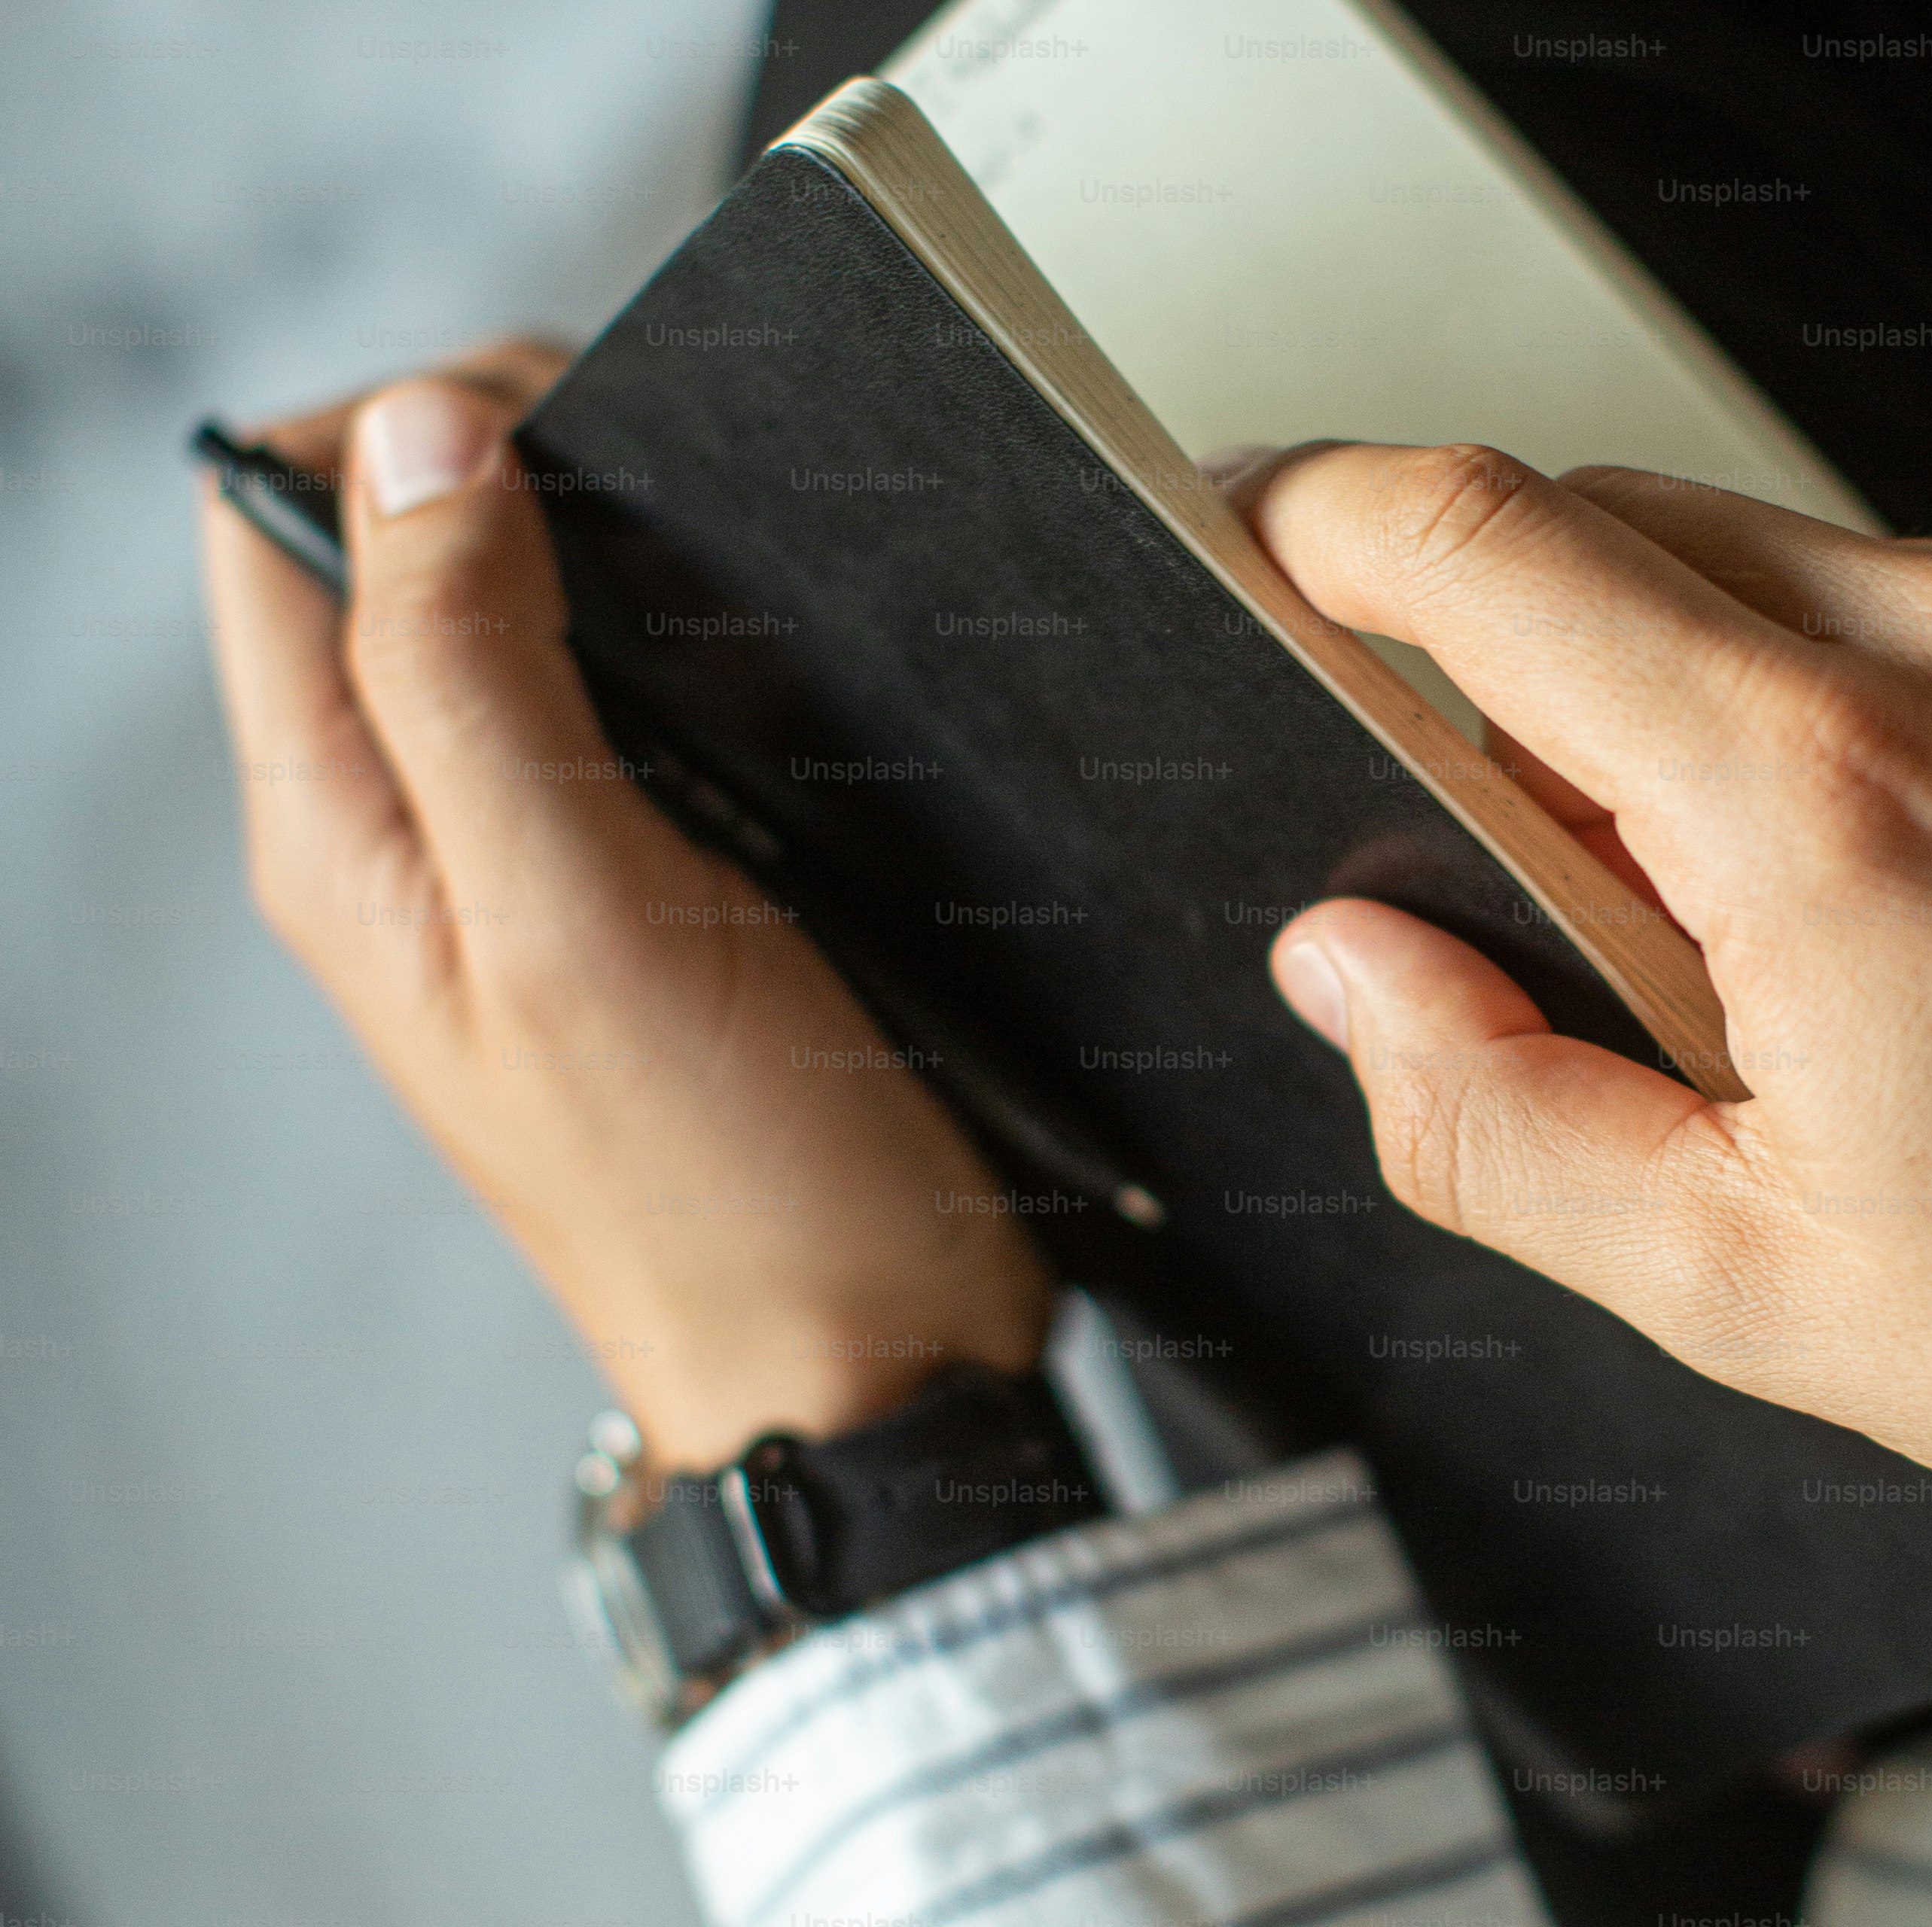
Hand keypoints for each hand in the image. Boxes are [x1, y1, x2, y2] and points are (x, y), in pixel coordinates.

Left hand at [199, 345, 1050, 1470]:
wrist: (866, 1361)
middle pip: (396, 554)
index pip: (275, 521)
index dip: (399, 429)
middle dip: (522, 473)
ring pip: (526, 623)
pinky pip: (637, 715)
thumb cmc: (725, 1188)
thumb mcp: (582, 914)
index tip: (566, 428)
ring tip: (739, 581)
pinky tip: (787, 677)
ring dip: (622, 563)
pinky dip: (701, 657)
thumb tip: (421, 441)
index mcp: (345, 834)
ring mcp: (535, 871)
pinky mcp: (657, 898)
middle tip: (674, 498)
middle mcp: (416, 837)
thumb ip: (476, 677)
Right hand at [1237, 443, 1931, 1637]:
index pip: (1485, 546)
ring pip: (1800, 565)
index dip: (1333, 520)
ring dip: (1738, 695)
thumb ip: (1492, 1112)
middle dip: (1536, 657)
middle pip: (1625, 528)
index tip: (1278, 541)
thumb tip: (1352, 968)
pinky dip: (1912, 696)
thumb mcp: (1749, 1284)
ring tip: (1834, 915)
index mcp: (1812, 803)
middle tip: (1593, 868)